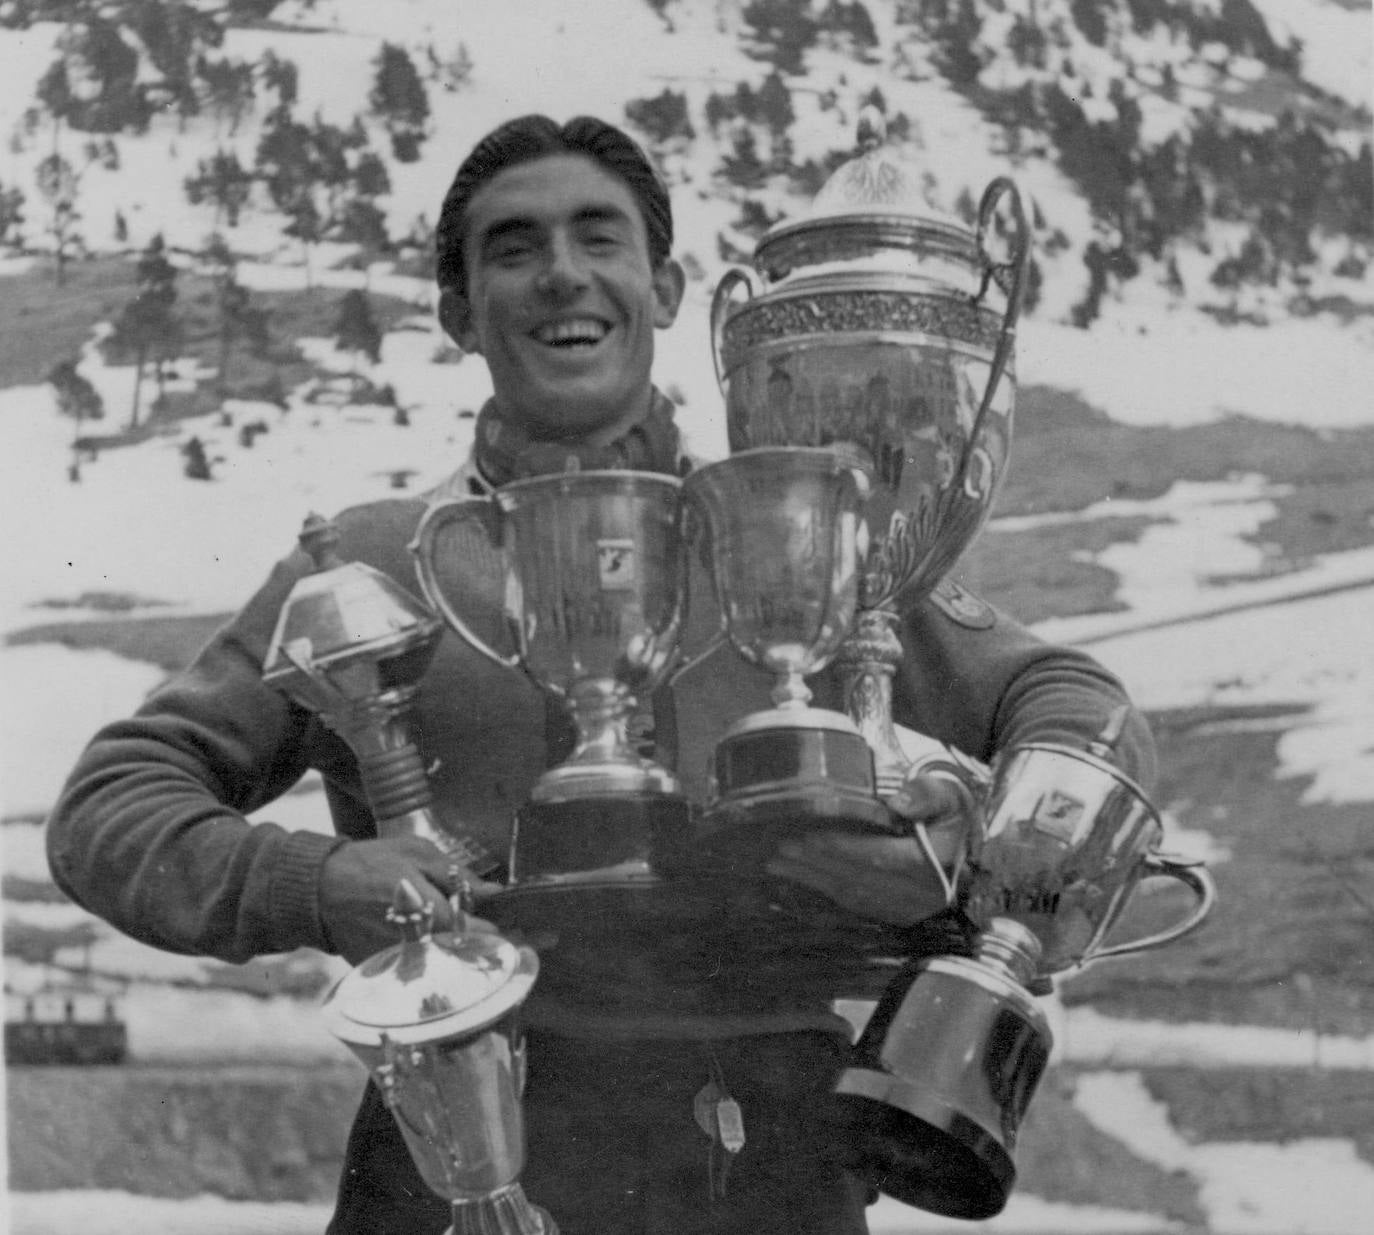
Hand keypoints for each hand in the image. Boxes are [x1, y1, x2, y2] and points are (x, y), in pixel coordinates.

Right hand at [319, 835, 502, 963]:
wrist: (320, 888)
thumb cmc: (372, 864)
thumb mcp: (418, 854)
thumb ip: (458, 876)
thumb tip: (494, 892)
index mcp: (428, 910)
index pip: (475, 934)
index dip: (489, 931)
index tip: (496, 927)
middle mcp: (413, 941)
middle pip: (459, 954)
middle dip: (470, 943)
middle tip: (468, 928)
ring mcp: (396, 959)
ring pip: (438, 964)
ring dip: (447, 952)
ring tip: (438, 933)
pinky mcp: (382, 969)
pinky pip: (413, 969)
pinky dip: (422, 958)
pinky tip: (417, 940)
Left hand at [763, 773, 975, 926]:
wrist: (968, 844)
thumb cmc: (952, 813)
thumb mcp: (948, 794)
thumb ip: (926, 795)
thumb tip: (899, 803)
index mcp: (937, 863)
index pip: (883, 858)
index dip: (844, 850)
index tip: (809, 838)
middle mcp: (923, 893)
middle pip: (861, 878)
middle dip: (817, 864)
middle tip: (780, 849)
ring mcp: (910, 909)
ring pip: (854, 894)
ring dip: (813, 879)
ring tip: (778, 863)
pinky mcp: (898, 915)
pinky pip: (856, 904)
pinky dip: (826, 889)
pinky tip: (802, 878)